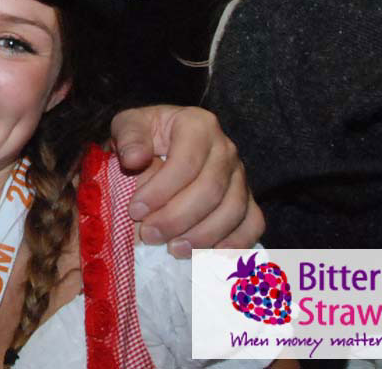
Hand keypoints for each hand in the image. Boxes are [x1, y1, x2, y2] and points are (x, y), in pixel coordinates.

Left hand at [111, 105, 263, 255]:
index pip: (186, 162)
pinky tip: (207, 257)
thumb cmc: (145, 137)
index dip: (161, 191)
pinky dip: (234, 244)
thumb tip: (134, 159)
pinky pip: (253, 223)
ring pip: (232, 210)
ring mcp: (241, 175)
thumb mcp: (129, 126)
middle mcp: (226, 149)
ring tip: (173, 249)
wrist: (163, 143)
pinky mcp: (248, 199)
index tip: (135, 211)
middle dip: (178, 218)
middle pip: (211, 190)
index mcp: (198, 125)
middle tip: (149, 235)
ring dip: (202, 236)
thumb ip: (129, 137)